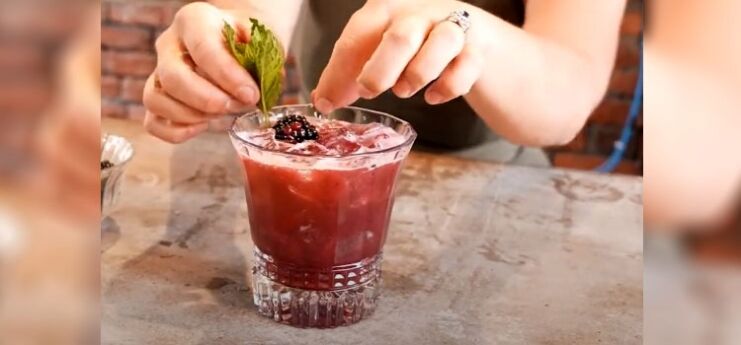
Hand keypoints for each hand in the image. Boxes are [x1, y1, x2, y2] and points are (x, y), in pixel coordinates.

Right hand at [143, 2, 257, 142]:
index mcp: (194, 21)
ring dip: (191, 116)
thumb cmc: (246, 40)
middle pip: (173, 77)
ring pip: (155, 100)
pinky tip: (201, 126)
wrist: (234, 38)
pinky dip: (175, 132)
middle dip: (207, 100)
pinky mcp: (158, 97)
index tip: (250, 94)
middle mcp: (169, 44)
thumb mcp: (260, 37)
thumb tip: (251, 88)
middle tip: (236, 106)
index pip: (203, 49)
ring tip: (220, 113)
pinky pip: (152, 122)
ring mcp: (158, 71)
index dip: (228, 76)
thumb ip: (260, 57)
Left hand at [312, 0, 486, 112]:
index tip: (329, 102)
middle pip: (400, 38)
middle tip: (368, 92)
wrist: (462, 29)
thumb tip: (323, 101)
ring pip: (441, 44)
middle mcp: (419, 12)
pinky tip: (433, 96)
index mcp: (384, 8)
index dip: (339, 72)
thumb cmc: (408, 40)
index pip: (357, 36)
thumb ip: (347, 71)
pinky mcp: (475, 48)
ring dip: (418, 74)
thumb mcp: (373, 47)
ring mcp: (450, 26)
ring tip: (403, 90)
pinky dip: (448, 86)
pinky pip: (467, 66)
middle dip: (380, 72)